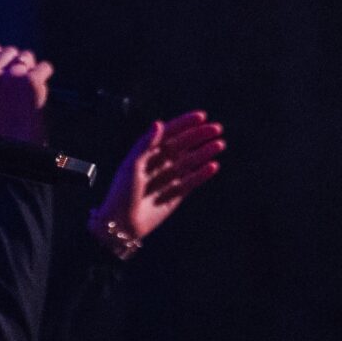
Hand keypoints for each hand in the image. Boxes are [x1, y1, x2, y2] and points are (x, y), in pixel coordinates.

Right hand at [0, 42, 53, 143]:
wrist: (15, 145)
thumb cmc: (1, 121)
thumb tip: (1, 52)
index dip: (0, 58)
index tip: (4, 74)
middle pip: (11, 50)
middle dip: (17, 64)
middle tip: (16, 89)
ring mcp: (11, 76)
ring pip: (27, 56)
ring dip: (30, 70)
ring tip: (25, 92)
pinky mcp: (31, 81)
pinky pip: (45, 66)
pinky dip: (45, 77)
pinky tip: (37, 92)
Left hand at [91, 110, 223, 245]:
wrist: (123, 224)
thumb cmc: (122, 193)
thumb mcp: (132, 166)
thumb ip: (146, 144)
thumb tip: (159, 123)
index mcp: (147, 152)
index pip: (168, 133)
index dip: (184, 123)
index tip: (201, 116)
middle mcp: (159, 163)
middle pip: (183, 145)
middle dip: (199, 136)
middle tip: (217, 128)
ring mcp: (168, 178)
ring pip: (190, 161)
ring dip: (205, 152)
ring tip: (220, 144)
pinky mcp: (176, 194)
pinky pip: (192, 181)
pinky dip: (202, 174)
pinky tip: (213, 166)